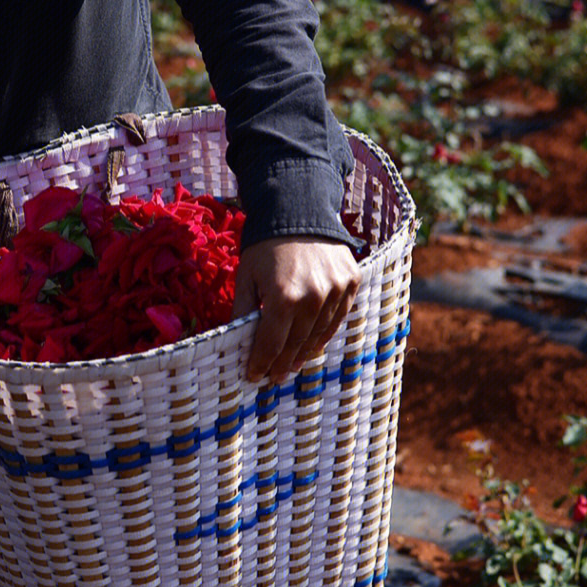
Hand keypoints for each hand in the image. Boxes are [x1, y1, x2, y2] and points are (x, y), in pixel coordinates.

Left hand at [232, 237, 360, 385]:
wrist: (298, 209)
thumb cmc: (265, 244)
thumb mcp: (245, 275)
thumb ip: (242, 310)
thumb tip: (235, 340)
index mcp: (282, 297)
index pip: (271, 344)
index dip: (261, 363)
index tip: (254, 376)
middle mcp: (313, 298)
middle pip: (296, 344)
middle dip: (282, 363)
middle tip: (274, 377)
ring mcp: (335, 291)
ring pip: (319, 335)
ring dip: (304, 353)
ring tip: (292, 364)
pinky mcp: (351, 282)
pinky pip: (338, 318)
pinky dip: (325, 332)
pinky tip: (313, 343)